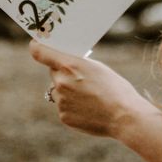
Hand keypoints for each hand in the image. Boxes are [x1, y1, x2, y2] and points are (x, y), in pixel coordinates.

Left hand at [29, 41, 156, 137]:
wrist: (124, 117)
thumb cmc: (116, 89)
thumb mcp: (97, 67)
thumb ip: (77, 64)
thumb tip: (65, 63)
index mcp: (69, 65)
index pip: (40, 52)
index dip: (37, 47)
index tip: (37, 44)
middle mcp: (61, 82)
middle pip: (54, 71)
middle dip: (63, 72)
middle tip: (81, 77)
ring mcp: (61, 100)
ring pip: (58, 90)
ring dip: (68, 90)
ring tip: (90, 96)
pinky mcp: (63, 116)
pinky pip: (64, 106)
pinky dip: (73, 106)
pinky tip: (89, 108)